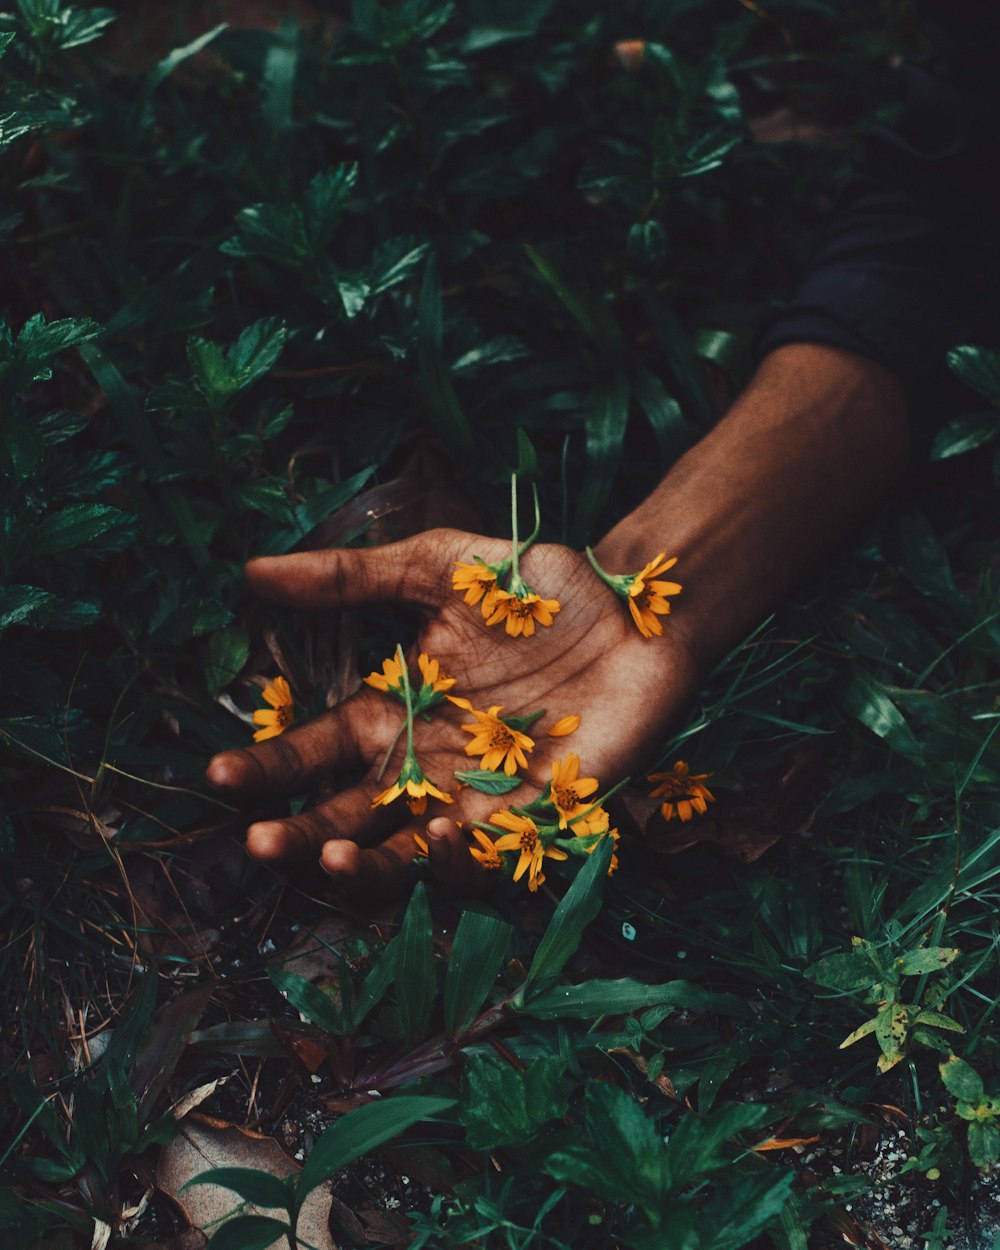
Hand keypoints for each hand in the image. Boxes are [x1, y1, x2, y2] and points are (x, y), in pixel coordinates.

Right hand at [205, 528, 699, 900]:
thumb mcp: (435, 567)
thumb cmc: (533, 588)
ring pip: (409, 851)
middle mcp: (428, 763)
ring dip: (369, 864)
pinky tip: (440, 837)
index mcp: (395, 710)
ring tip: (335, 855)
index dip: (269, 767)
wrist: (632, 608)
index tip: (220, 774)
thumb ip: (350, 576)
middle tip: (262, 841)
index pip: (316, 751)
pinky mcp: (538, 815)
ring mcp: (479, 794)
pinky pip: (490, 855)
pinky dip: (461, 859)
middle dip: (301, 834)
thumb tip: (250, 572)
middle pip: (349, 815)